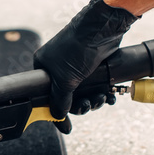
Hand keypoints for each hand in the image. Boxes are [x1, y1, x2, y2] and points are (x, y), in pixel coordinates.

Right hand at [34, 0, 137, 119]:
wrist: (101, 29)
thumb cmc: (77, 48)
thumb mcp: (65, 80)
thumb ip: (60, 100)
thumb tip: (58, 115)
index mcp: (44, 67)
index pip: (47, 95)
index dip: (57, 111)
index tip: (66, 125)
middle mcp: (58, 67)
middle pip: (67, 97)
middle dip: (81, 105)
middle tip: (90, 105)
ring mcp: (76, 66)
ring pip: (83, 93)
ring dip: (94, 100)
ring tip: (102, 98)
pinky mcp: (92, 66)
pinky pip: (95, 86)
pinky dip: (102, 93)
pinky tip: (109, 95)